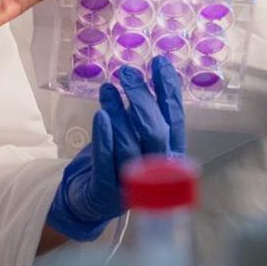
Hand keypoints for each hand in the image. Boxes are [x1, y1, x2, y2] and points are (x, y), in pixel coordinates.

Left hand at [46, 56, 186, 240]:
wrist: (92, 203)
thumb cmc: (117, 162)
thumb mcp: (135, 137)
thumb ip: (142, 115)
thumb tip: (142, 76)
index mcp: (169, 155)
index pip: (174, 119)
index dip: (168, 91)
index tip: (159, 62)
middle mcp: (157, 172)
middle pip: (155, 133)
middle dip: (143, 99)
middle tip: (128, 73)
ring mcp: (132, 184)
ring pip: (130, 146)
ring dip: (120, 114)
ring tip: (107, 89)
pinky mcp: (107, 191)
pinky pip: (107, 162)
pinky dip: (105, 138)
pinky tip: (101, 115)